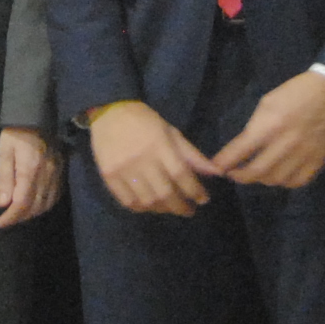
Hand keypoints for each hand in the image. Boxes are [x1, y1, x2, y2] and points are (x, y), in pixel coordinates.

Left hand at [0, 126, 59, 226]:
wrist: (37, 114)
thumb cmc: (16, 132)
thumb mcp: (4, 151)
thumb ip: (4, 178)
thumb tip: (3, 204)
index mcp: (30, 169)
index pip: (22, 202)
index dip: (11, 217)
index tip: (0, 223)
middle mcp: (46, 174)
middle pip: (35, 206)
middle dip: (20, 217)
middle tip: (7, 219)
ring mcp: (57, 172)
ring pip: (47, 203)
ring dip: (33, 213)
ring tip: (19, 214)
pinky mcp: (62, 170)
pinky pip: (56, 195)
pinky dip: (45, 204)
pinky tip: (35, 204)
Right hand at [87, 100, 218, 215]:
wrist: (109, 113)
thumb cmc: (145, 121)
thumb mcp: (171, 132)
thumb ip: (192, 154)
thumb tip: (216, 172)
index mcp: (159, 144)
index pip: (181, 174)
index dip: (195, 190)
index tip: (203, 199)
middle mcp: (141, 159)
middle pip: (164, 193)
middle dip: (180, 206)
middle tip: (189, 210)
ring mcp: (123, 170)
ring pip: (147, 201)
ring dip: (162, 209)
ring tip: (170, 208)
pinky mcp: (108, 177)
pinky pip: (127, 201)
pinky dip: (141, 208)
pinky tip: (150, 206)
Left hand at [209, 73, 324, 191]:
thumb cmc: (295, 92)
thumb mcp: (268, 103)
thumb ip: (255, 127)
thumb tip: (243, 149)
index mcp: (270, 125)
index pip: (240, 151)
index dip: (224, 162)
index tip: (215, 168)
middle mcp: (285, 144)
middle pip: (256, 172)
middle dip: (239, 176)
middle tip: (233, 174)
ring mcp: (304, 155)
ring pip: (276, 180)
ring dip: (261, 179)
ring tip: (256, 172)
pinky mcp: (318, 160)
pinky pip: (297, 182)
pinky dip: (284, 182)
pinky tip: (280, 174)